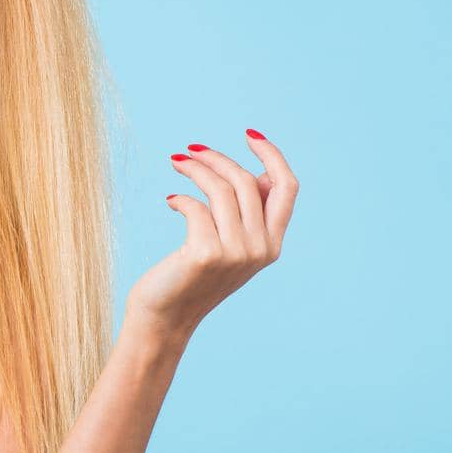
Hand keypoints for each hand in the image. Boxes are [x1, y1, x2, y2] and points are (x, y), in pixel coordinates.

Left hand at [125, 130, 299, 347]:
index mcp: (272, 245)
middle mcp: (260, 249)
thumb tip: (257, 173)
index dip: (272, 156)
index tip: (250, 135)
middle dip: (218, 158)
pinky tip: (170, 202)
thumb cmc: (191, 277)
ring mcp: (236, 253)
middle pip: (247, 181)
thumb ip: (246, 216)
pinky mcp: (206, 254)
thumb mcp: (229, 246)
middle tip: (189, 151)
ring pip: (221, 189)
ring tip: (177, 163)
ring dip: (195, 169)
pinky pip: (195, 207)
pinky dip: (180, 198)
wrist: (165, 317)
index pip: (287, 188)